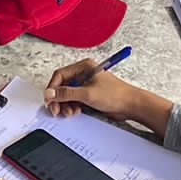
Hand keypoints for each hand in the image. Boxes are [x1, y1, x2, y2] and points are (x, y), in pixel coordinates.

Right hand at [43, 61, 173, 135]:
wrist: (131, 105)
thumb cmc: (115, 95)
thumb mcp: (88, 94)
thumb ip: (67, 93)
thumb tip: (50, 93)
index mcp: (83, 67)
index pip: (60, 75)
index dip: (53, 88)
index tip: (49, 100)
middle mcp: (83, 74)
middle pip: (62, 86)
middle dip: (58, 99)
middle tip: (56, 110)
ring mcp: (86, 85)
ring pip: (67, 95)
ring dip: (65, 105)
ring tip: (69, 113)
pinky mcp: (89, 95)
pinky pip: (74, 101)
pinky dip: (72, 107)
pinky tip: (75, 112)